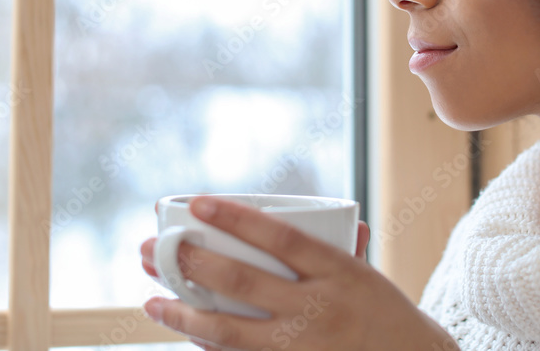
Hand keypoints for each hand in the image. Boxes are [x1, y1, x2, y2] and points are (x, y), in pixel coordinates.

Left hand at [139, 196, 458, 350]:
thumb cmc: (387, 318)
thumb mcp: (369, 276)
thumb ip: (342, 248)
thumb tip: (326, 218)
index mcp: (339, 272)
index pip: (280, 236)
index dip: (236, 218)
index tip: (196, 203)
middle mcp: (318, 309)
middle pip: (242, 280)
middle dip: (191, 263)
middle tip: (154, 250)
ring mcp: (302, 348)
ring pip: (229, 331)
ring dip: (184, 315)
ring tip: (153, 300)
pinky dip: (208, 348)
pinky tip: (186, 334)